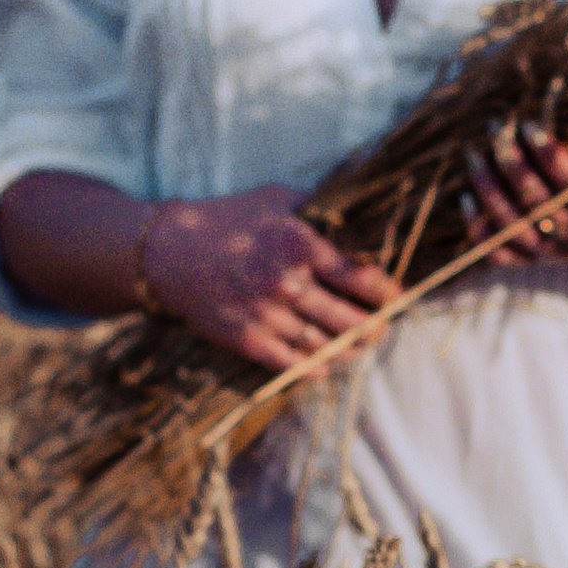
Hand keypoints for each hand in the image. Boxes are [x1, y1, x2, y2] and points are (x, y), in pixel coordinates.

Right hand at [144, 185, 398, 370]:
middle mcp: (285, 282)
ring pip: (326, 345)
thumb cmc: (228, 219)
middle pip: (350, 318)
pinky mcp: (247, 339)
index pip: (360, 277)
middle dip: (375, 327)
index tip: (398, 297)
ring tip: (362, 346)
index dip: (387, 292)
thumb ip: (318, 207)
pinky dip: (316, 368)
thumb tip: (362, 209)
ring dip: (351, 350)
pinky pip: (293, 364)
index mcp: (298, 244)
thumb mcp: (276, 199)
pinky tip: (327, 364)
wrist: (169, 252)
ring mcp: (266, 314)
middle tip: (384, 327)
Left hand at [466, 123, 567, 273]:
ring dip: (491, 192)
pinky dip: (481, 231)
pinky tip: (466, 199)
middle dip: (515, 166)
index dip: (553, 160)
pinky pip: (503, 255)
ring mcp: (559, 254)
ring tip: (475, 155)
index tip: (531, 127)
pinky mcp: (538, 262)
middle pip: (542, 206)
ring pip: (517, 229)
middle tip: (498, 131)